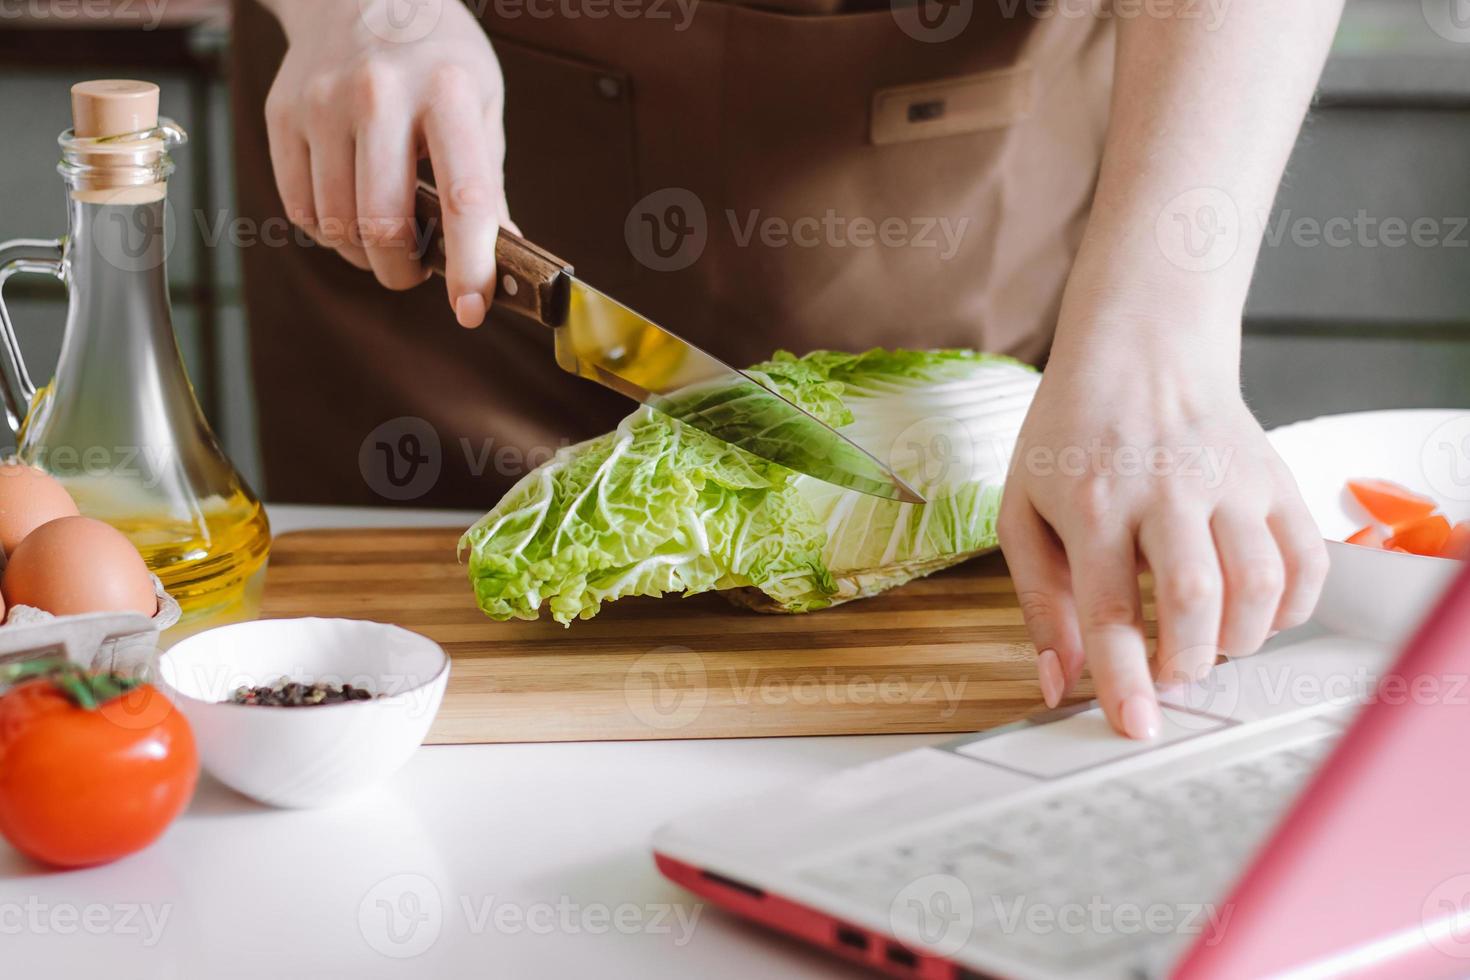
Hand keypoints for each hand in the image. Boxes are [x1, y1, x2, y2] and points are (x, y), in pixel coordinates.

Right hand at [262, 0, 512, 326]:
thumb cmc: (433, 54)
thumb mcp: (482, 101)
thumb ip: (487, 181)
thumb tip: (502, 258)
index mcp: (446, 91)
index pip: (464, 196)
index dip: (470, 265)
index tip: (471, 309)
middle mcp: (378, 94)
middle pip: (384, 224)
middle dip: (403, 271)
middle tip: (418, 271)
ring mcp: (321, 103)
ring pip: (337, 225)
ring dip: (365, 254)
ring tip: (387, 237)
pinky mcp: (283, 115)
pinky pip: (300, 208)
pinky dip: (328, 232)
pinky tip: (350, 212)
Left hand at [997, 325, 1327, 738]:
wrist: (1139, 350)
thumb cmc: (1071, 434)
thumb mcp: (1024, 509)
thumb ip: (1039, 601)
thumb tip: (1056, 684)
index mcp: (1092, 502)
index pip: (1111, 609)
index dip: (1125, 679)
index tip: (1137, 727)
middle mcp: (1165, 489)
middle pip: (1195, 600)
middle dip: (1187, 662)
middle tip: (1171, 674)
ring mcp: (1229, 480)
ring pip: (1258, 583)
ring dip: (1238, 639)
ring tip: (1208, 643)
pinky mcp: (1274, 476)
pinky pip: (1307, 559)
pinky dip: (1290, 605)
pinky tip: (1254, 612)